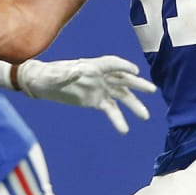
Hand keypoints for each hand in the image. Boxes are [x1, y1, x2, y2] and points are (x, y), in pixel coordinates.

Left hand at [16, 55, 155, 133]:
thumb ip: (66, 74)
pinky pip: (110, 109)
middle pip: (123, 79)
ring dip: (133, 105)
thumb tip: (77, 71)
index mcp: (91, 65)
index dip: (123, 66)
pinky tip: (124, 130)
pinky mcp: (96, 101)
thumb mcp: (55, 75)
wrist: (43, 84)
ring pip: (121, 95)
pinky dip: (118, 119)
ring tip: (145, 116)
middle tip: (152, 90)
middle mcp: (99, 76)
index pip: (111, 64)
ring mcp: (99, 88)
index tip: (135, 72)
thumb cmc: (49, 75)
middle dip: (137, 84)